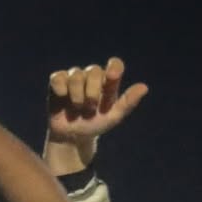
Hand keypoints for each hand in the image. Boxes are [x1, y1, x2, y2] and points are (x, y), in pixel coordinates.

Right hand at [43, 57, 147, 171]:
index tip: (113, 77)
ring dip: (78, 94)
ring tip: (78, 107)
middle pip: (94, 70)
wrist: (73, 136)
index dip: (114, 67)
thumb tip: (144, 87)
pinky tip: (63, 97)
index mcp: (108, 82)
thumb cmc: (96, 125)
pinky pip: (58, 77)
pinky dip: (61, 87)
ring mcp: (73, 79)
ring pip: (76, 74)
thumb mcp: (114, 117)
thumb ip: (128, 102)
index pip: (114, 64)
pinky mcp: (57, 83)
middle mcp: (91, 77)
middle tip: (91, 107)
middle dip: (93, 90)